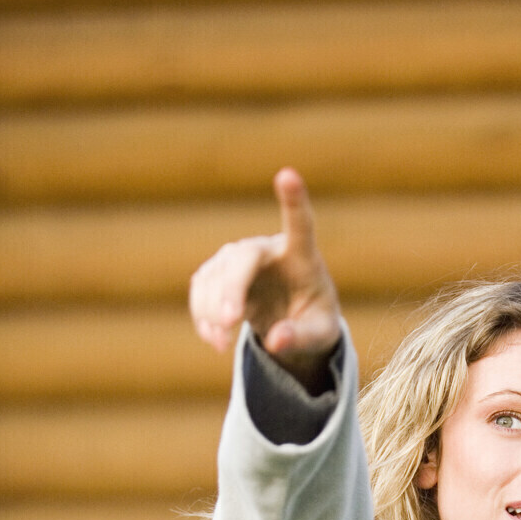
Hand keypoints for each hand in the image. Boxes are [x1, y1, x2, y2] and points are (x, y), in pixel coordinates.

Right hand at [188, 168, 341, 391]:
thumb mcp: (320, 336)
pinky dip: (202, 316)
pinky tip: (213, 339)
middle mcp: (267, 249)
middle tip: (230, 323)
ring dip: (213, 312)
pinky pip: (201, 290)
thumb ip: (301, 337)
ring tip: (221, 345)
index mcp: (302, 256)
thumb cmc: (314, 320)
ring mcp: (237, 258)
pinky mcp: (216, 273)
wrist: (291, 320)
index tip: (287, 174)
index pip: (299, 223)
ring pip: (215, 277)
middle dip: (232, 289)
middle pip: (242, 258)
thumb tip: (276, 342)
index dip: (293, 199)